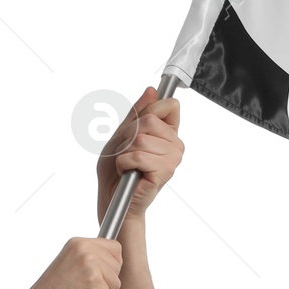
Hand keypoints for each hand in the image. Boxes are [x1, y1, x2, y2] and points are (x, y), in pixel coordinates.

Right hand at [23, 238, 123, 288]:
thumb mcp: (70, 266)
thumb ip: (89, 259)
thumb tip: (115, 259)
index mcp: (78, 243)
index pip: (114, 247)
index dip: (111, 266)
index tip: (96, 277)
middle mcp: (85, 249)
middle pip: (118, 265)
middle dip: (106, 282)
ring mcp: (91, 264)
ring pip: (116, 283)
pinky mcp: (95, 281)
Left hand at [96, 87, 183, 224]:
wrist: (112, 199)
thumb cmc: (116, 170)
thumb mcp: (123, 134)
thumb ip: (138, 112)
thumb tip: (152, 90)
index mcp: (169, 133)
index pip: (169, 105)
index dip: (150, 111)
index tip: (139, 126)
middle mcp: (175, 144)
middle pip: (150, 120)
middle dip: (128, 135)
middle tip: (126, 152)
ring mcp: (172, 158)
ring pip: (140, 138)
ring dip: (123, 152)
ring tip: (127, 164)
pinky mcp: (164, 172)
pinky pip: (137, 155)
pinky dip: (123, 163)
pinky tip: (128, 172)